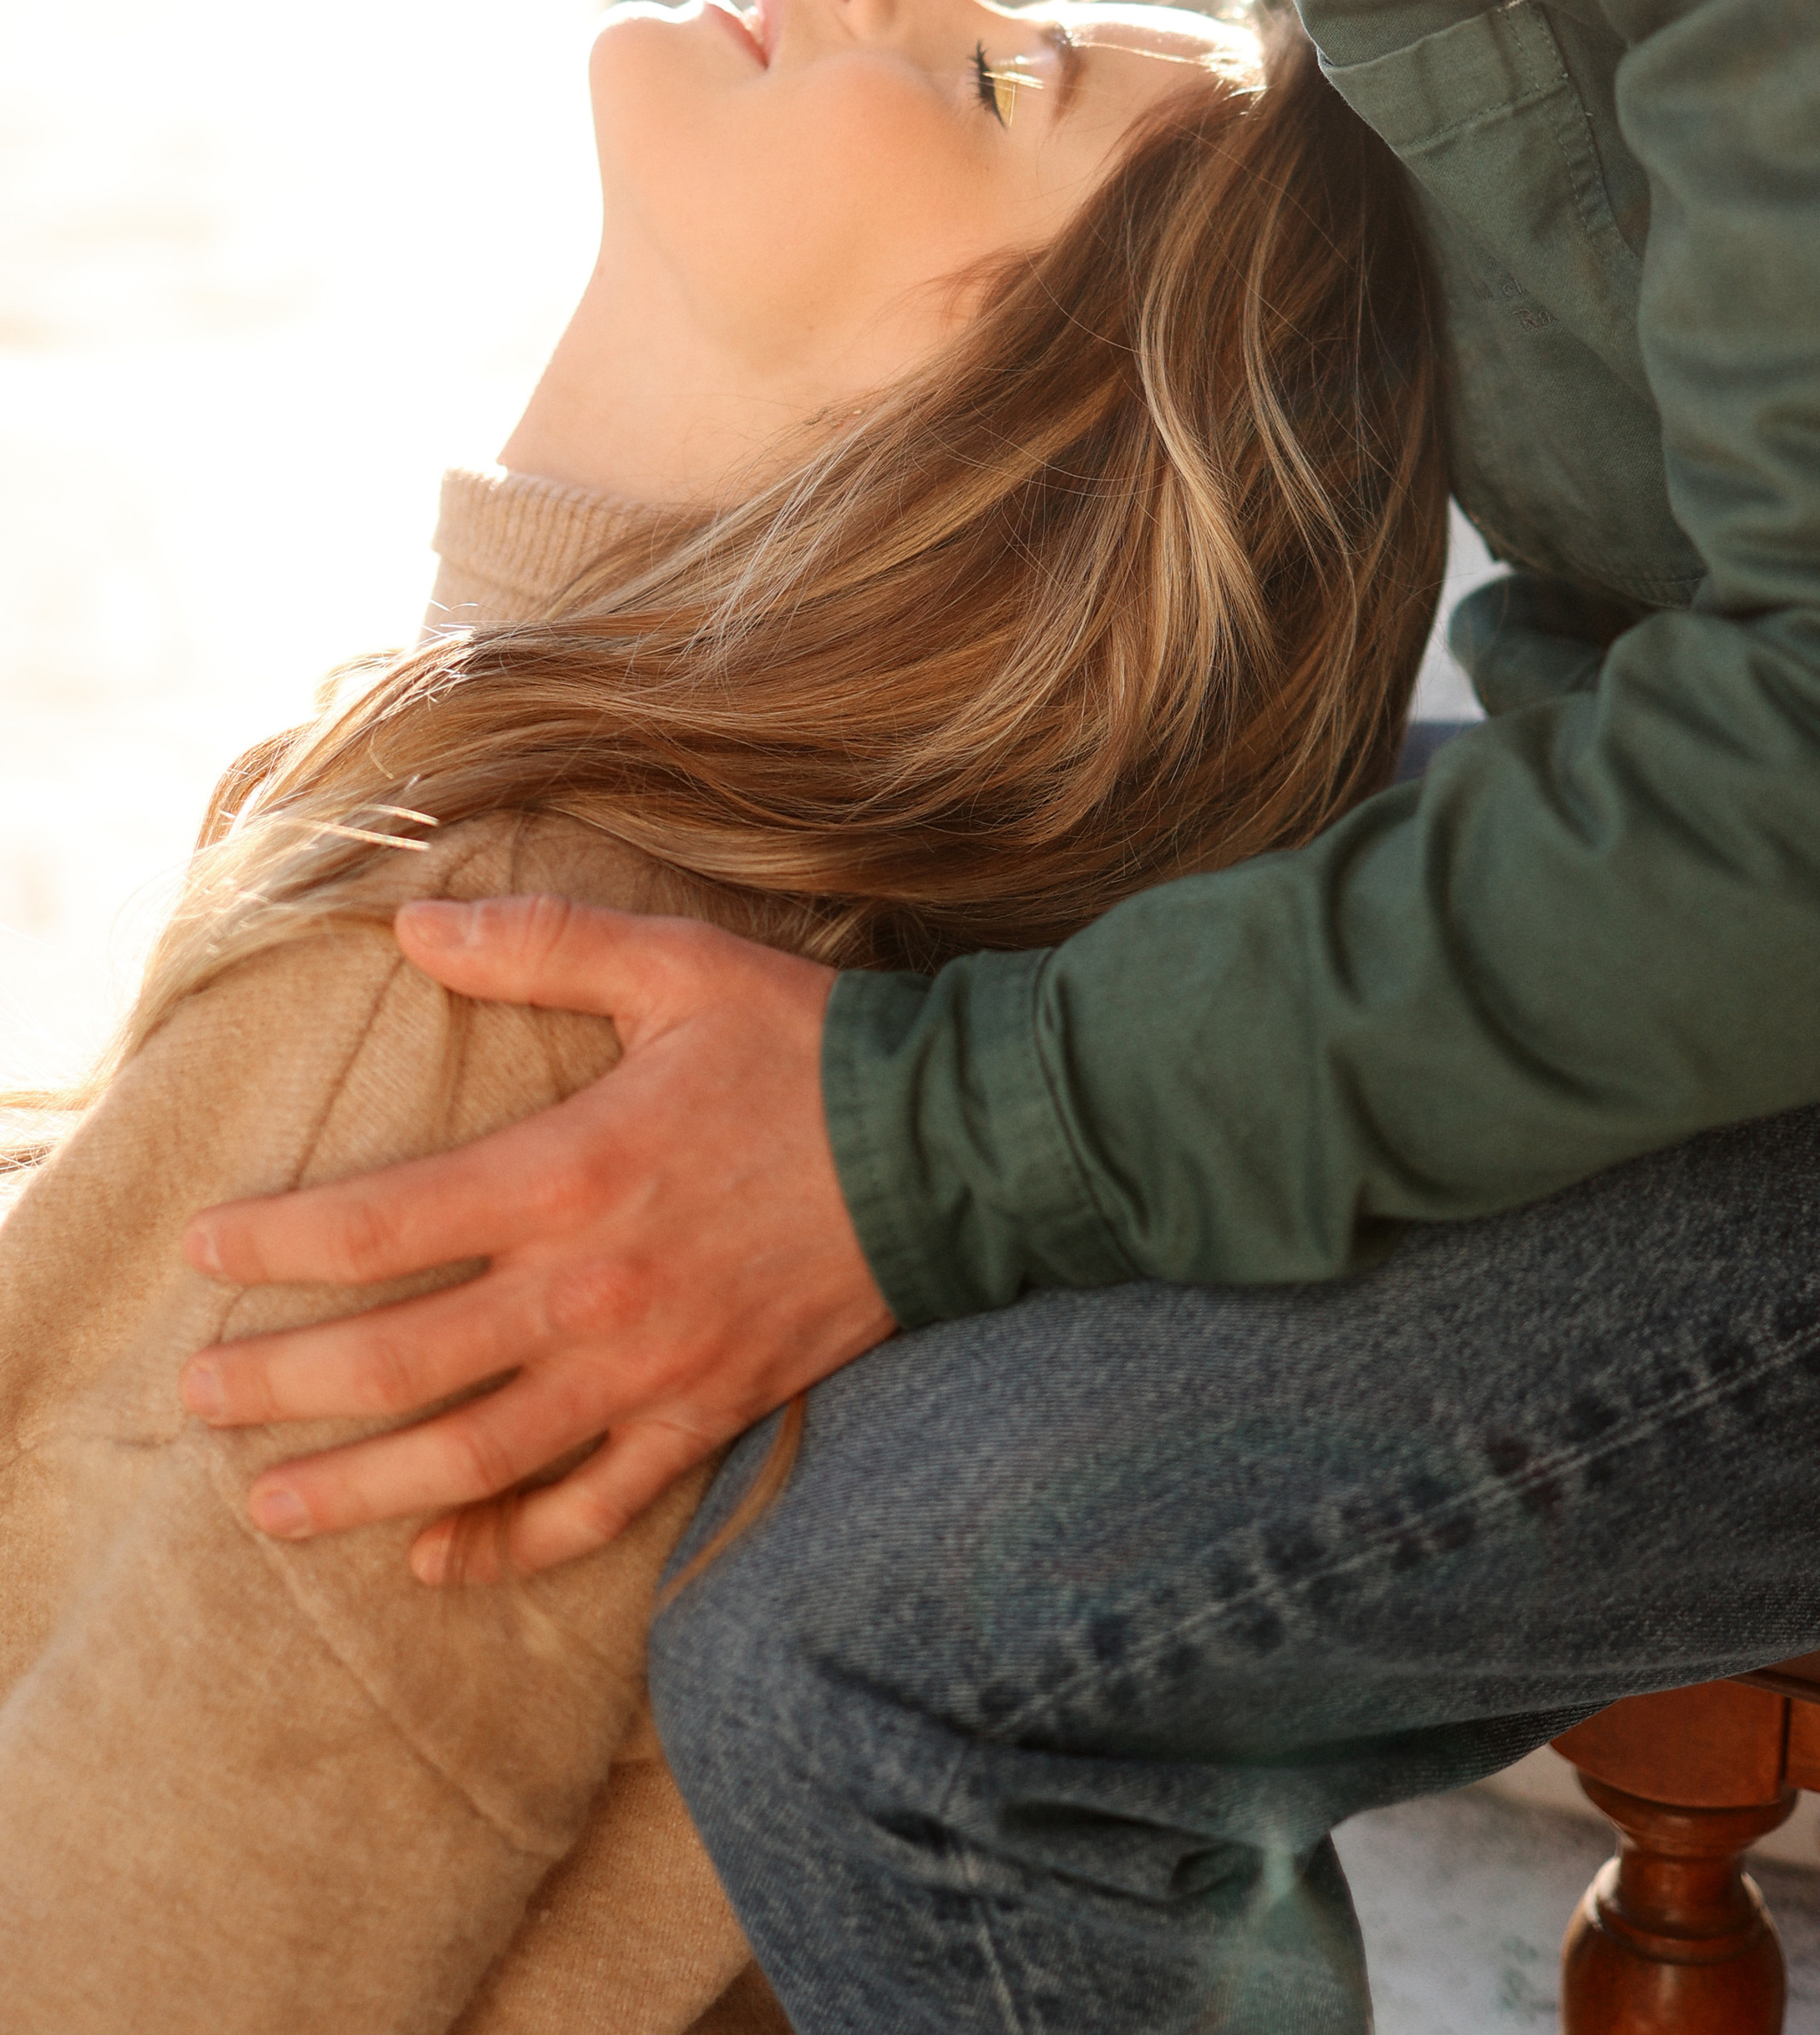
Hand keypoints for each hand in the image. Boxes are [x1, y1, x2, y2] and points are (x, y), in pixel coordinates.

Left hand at [177, 895, 895, 1578]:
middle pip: (400, 1362)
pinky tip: (437, 1562)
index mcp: (570, 1168)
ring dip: (362, 1489)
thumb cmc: (806, 1044)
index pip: (381, 1226)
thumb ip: (540, 943)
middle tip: (199, 1397)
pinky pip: (593, 1506)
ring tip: (270, 1508)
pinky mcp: (706, 1413)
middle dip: (283, 1385)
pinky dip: (509, 1546)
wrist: (953, 1144)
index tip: (203, 1256)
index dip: (277, 1247)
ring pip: (475, 1456)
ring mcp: (649, 1367)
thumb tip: (412, 925)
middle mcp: (592, 1287)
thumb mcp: (675, 964)